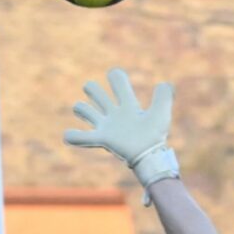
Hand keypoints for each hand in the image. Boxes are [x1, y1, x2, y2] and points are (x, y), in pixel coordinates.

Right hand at [65, 68, 180, 187]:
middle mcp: (114, 113)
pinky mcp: (100, 139)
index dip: (115, 76)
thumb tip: (165, 84)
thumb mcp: (161, 113)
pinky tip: (69, 135)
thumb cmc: (155, 136)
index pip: (117, 81)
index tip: (118, 80)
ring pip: (83, 110)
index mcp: (128, 105)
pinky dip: (72, 136)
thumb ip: (164, 96)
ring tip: (86, 112)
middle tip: (100, 97)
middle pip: (95, 92)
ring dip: (81, 108)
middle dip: (92, 89)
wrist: (149, 157)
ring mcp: (106, 126)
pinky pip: (80, 137)